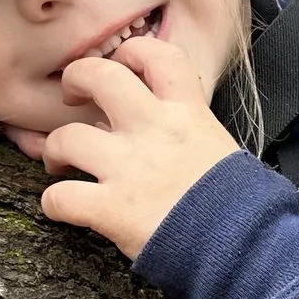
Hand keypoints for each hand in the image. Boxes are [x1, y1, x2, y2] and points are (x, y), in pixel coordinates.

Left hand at [39, 35, 241, 257]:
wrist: (246, 246)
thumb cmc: (240, 206)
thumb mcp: (222, 149)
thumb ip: (189, 131)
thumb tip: (158, 126)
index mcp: (187, 114)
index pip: (157, 55)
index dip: (132, 52)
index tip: (123, 65)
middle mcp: (154, 130)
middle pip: (99, 76)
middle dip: (76, 79)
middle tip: (73, 95)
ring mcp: (129, 167)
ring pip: (66, 136)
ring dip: (54, 148)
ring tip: (59, 161)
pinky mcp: (112, 208)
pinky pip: (61, 197)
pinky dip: (53, 202)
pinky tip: (62, 207)